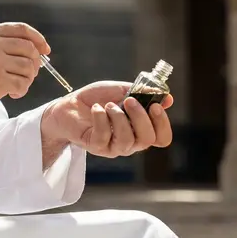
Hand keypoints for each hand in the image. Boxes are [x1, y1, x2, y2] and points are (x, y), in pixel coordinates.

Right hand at [0, 22, 48, 129]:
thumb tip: (31, 50)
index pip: (22, 29)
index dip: (38, 39)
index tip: (45, 50)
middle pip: (29, 48)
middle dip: (35, 63)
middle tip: (28, 75)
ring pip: (29, 67)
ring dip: (27, 79)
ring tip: (16, 86)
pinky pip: (22, 84)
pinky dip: (21, 91)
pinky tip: (11, 94)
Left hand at [41, 81, 173, 157]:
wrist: (69, 105)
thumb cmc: (97, 98)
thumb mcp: (121, 90)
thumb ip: (143, 94)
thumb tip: (168, 98)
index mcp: (139, 129)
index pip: (161, 138)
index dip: (163, 124)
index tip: (156, 105)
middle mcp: (130, 142)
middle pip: (147, 140)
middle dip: (140, 117)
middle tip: (129, 100)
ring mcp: (113, 147)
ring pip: (127, 140)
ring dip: (119, 117)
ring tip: (108, 104)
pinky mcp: (96, 147)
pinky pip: (104, 136)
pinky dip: (101, 118)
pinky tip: (96, 108)